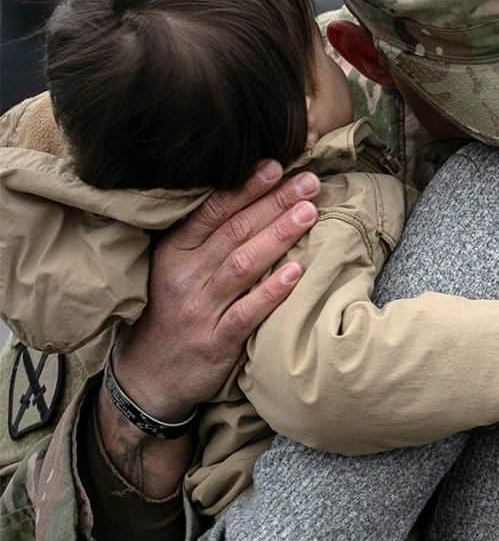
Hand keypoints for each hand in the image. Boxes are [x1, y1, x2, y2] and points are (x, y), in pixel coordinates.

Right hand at [96, 162, 319, 494]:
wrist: (147, 376)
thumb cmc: (172, 311)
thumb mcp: (175, 268)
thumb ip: (208, 238)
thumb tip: (253, 198)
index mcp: (175, 251)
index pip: (213, 211)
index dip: (245, 187)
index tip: (275, 165)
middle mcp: (185, 275)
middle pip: (234, 231)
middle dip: (273, 203)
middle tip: (308, 182)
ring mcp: (200, 309)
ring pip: (242, 264)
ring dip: (278, 236)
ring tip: (308, 212)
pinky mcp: (216, 341)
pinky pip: (247, 312)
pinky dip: (272, 291)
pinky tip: (297, 272)